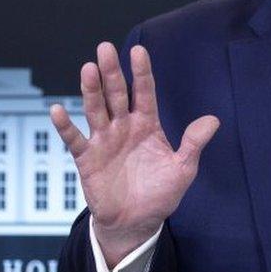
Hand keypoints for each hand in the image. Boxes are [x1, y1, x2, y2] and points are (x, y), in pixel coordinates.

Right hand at [50, 42, 219, 267]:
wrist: (137, 223)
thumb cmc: (160, 194)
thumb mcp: (183, 169)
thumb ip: (193, 144)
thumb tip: (213, 120)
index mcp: (147, 124)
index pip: (144, 92)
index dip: (141, 72)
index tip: (139, 51)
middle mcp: (123, 126)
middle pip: (116, 94)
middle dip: (111, 72)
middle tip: (105, 48)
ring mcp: (104, 140)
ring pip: (95, 109)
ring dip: (90, 90)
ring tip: (88, 69)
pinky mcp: (87, 158)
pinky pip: (75, 139)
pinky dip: (65, 126)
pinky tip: (57, 110)